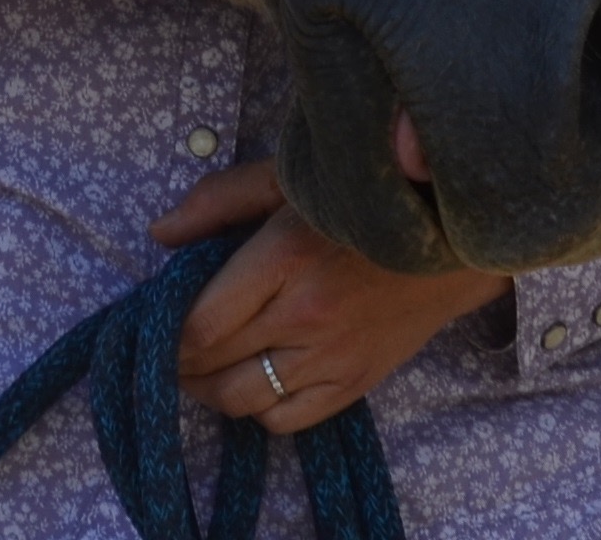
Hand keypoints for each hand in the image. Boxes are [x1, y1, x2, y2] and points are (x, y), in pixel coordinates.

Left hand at [154, 161, 509, 430]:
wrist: (444, 240)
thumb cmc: (356, 200)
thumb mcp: (285, 179)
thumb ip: (217, 201)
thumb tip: (159, 233)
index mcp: (282, 258)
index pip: (201, 323)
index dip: (168, 331)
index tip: (156, 318)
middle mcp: (303, 316)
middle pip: (215, 365)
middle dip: (179, 362)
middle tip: (167, 346)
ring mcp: (331, 358)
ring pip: (244, 401)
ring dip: (210, 391)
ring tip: (201, 368)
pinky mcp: (353, 384)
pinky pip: (287, 421)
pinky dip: (257, 410)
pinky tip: (250, 382)